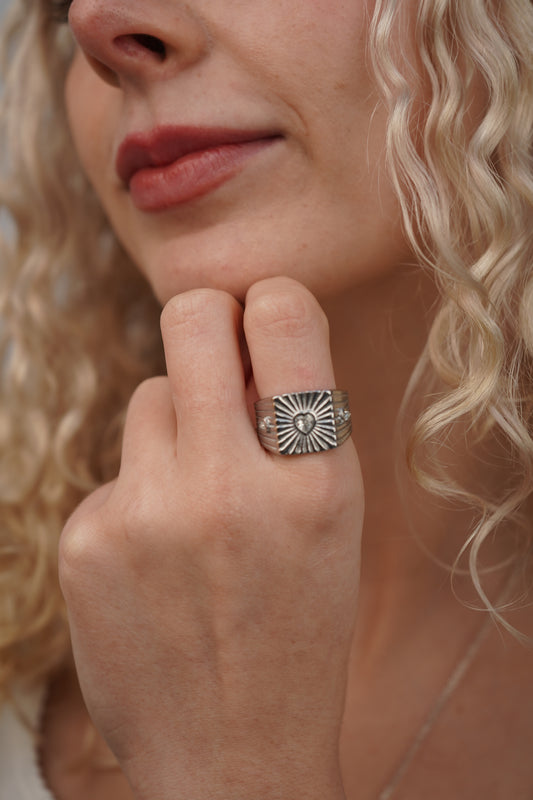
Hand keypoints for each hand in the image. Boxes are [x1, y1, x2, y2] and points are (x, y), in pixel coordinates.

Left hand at [59, 277, 363, 799]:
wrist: (234, 754)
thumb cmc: (297, 629)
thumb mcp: (335, 523)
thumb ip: (298, 426)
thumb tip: (248, 336)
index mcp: (314, 483)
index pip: (282, 317)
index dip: (271, 302)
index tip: (263, 316)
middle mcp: (227, 489)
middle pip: (188, 320)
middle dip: (204, 321)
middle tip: (214, 353)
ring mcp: (146, 515)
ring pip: (148, 394)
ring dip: (174, 426)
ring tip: (195, 498)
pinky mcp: (86, 542)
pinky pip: (116, 469)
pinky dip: (140, 495)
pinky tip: (156, 558)